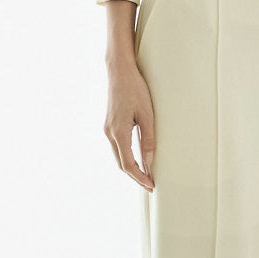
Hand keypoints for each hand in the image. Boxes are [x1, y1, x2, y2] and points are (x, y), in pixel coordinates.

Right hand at [104, 0, 154, 191]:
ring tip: (146, 175)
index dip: (140, 178)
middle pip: (121, 164)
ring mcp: (107, 129)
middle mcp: (109, 133)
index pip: (128, 164)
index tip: (151, 186)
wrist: (119, 71)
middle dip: (136, 176)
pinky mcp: (109, 124)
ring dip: (131, 168)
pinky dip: (127, 157)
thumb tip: (150, 162)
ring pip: (118, 156)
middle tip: (150, 185)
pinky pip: (118, 147)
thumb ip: (148, 140)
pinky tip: (138, 159)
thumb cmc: (135, 89)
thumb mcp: (147, 115)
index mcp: (119, 132)